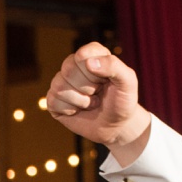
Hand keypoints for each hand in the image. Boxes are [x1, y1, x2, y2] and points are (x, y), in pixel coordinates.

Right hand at [45, 43, 152, 158]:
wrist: (116, 127)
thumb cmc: (122, 102)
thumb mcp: (128, 82)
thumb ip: (114, 66)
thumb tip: (88, 62)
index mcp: (92, 54)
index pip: (83, 54)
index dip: (94, 72)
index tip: (105, 80)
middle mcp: (74, 65)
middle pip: (69, 69)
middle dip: (87, 87)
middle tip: (98, 93)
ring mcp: (62, 82)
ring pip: (60, 86)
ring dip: (81, 101)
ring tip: (91, 102)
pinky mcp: (54, 100)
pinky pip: (53, 101)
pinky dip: (70, 110)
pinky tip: (79, 111)